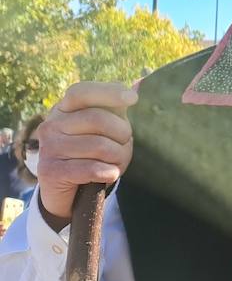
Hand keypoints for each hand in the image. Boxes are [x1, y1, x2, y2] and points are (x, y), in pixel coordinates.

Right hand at [35, 82, 136, 227]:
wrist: (72, 191)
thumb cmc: (95, 154)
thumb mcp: (107, 128)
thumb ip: (116, 108)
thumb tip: (134, 89)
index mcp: (64, 109)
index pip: (82, 92)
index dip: (109, 92)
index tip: (133, 99)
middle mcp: (51, 125)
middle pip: (97, 119)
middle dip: (122, 134)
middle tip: (125, 145)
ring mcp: (48, 148)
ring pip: (99, 146)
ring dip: (118, 157)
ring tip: (115, 162)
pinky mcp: (49, 171)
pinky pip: (89, 168)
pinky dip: (108, 172)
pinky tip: (111, 174)